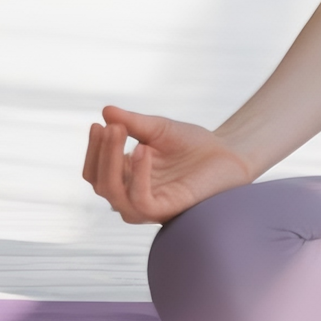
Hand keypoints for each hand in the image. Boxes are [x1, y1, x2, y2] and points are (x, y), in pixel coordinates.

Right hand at [82, 105, 251, 224]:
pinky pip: (140, 200)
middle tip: (111, 126)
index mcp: (126, 179)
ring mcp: (146, 207)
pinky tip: (143, 149)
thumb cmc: (192, 144)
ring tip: (120, 131)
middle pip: (100, 182)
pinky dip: (138, 175)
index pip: (95, 171)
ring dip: (112, 161)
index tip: (98, 123)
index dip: (93, 149)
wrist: (227, 153)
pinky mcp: (164, 211)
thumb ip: (133, 123)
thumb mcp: (158, 129)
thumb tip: (105, 110)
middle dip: (102, 152)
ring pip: (114, 193)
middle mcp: (130, 196)